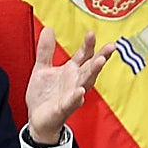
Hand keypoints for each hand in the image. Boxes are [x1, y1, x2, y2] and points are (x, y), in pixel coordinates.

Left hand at [25, 27, 115, 143]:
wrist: (37, 118)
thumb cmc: (44, 95)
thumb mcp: (42, 68)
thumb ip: (46, 50)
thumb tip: (48, 28)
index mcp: (72, 71)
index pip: (84, 55)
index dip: (88, 44)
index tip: (91, 33)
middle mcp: (76, 81)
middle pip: (91, 67)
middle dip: (101, 56)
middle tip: (110, 46)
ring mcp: (72, 95)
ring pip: (86, 82)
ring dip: (93, 72)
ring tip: (100, 62)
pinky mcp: (64, 108)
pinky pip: (71, 102)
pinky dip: (76, 97)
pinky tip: (80, 91)